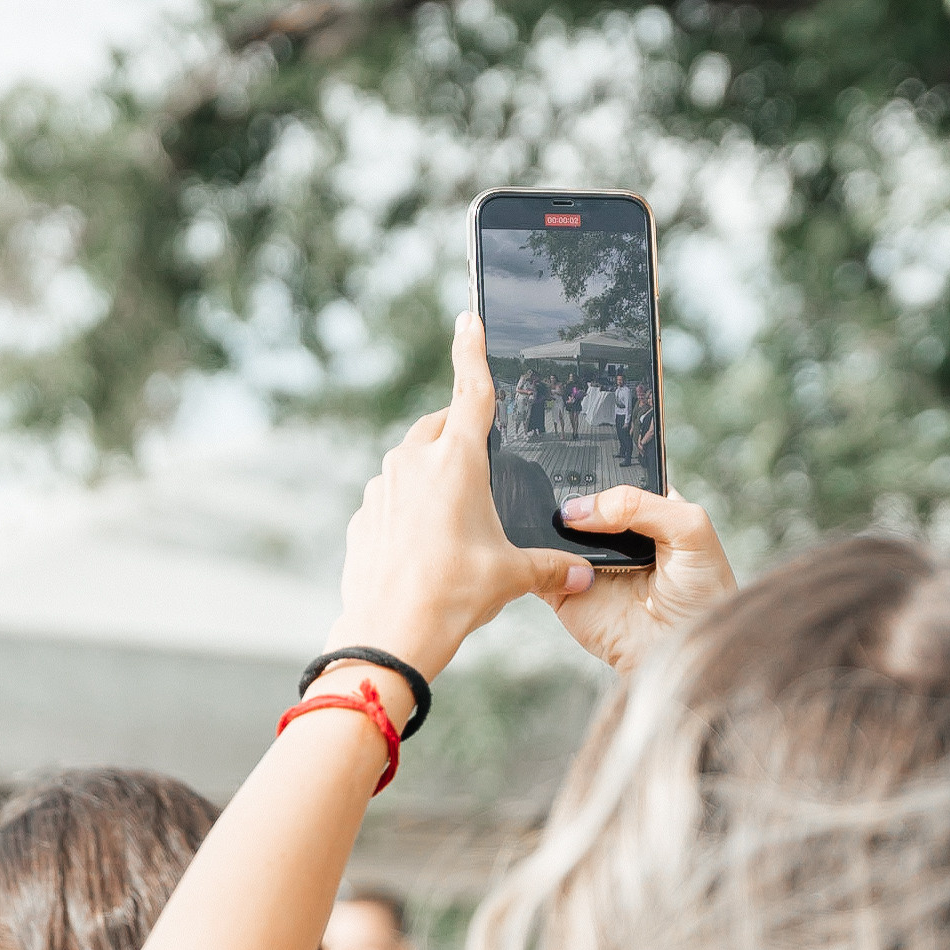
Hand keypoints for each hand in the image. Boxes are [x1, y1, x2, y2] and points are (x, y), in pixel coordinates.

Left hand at [325, 312, 595, 680]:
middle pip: (440, 427)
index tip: (469, 316)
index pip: (470, 391)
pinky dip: (410, 509)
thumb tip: (584, 575)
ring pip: (412, 463)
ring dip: (433, 476)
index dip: (472, 351)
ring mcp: (383, 487)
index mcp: (457, 461)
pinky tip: (426, 546)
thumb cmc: (453, 595)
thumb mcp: (512, 577)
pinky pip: (392, 498)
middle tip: (483, 468)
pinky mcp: (364, 514)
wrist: (389, 633)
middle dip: (460, 436)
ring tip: (458, 522)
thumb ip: (552, 567)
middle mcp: (414, 463)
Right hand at [536, 484, 736, 672]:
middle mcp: (613, 533)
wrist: (681, 650)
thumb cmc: (702, 593)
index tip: (579, 448)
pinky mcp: (562, 587)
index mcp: (646, 509)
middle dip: (567, 492)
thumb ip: (639, 504)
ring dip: (544, 520)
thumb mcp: (689, 527)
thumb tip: (578, 510)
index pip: (616, 475)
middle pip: (580, 499)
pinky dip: (529, 554)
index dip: (600, 464)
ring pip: (552, 529)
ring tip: (546, 511)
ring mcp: (585, 560)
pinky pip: (537, 565)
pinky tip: (533, 542)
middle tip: (556, 481)